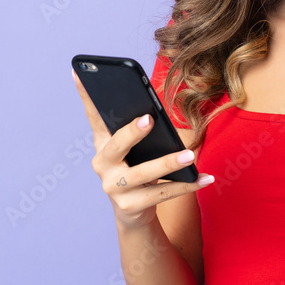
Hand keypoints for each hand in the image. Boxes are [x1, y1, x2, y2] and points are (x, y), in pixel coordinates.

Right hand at [73, 69, 211, 229]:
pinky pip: (163, 194)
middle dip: (132, 133)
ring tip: (189, 155)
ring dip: (168, 163)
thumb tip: (152, 109)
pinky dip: (187, 186)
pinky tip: (205, 178)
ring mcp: (114, 188)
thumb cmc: (135, 169)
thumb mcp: (132, 150)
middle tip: (149, 119)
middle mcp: (102, 166)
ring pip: (143, 174)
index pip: (94, 116)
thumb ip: (136, 129)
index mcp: (103, 145)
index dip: (85, 95)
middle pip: (116, 147)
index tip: (80, 72)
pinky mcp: (131, 206)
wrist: (133, 212)